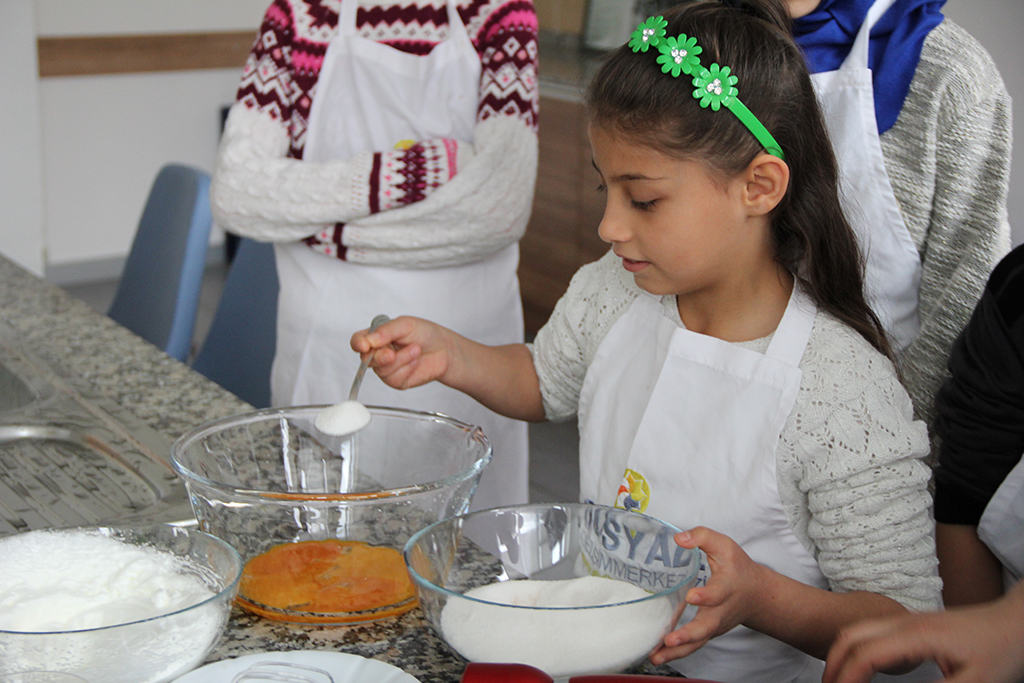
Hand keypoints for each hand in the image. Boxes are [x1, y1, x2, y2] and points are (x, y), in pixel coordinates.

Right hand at [350, 316, 455, 389]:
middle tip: (392, 353)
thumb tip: (369, 340)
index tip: (364, 345)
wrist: (445, 349)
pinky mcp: (397, 381)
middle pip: (366, 359)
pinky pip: (393, 379)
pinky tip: (415, 361)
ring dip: (400, 360)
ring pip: (381, 370)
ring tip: (415, 350)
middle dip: (380, 356)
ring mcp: (387, 368)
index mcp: (377, 336)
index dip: (358, 344)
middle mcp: (379, 353)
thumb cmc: (426, 334)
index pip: (358, 341)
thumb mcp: (406, 325)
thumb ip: (385, 331)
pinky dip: (406, 369)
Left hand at [650, 527, 766, 664]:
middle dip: (688, 635)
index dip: (706, 596)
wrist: (755, 594)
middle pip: (706, 627)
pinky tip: (656, 655)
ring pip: (697, 642)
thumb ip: (702, 537)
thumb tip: (679, 538)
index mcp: (726, 587)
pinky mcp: (707, 633)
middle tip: (670, 639)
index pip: (717, 594)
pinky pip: (692, 646)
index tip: (692, 597)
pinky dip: (676, 654)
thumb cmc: (736, 568)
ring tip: (656, 656)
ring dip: (677, 651)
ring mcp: (714, 626)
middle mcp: (721, 611)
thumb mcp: (723, 546)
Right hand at [824, 586, 1023, 682]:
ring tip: (838, 681)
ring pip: (857, 629)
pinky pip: (870, 630)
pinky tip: (861, 667)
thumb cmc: (1002, 649)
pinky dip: (855, 648)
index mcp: (916, 636)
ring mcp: (907, 620)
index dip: (847, 679)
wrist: (1017, 620)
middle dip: (833, 665)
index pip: (866, 656)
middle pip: (850, 636)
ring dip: (841, 654)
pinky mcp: (913, 624)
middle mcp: (904, 623)